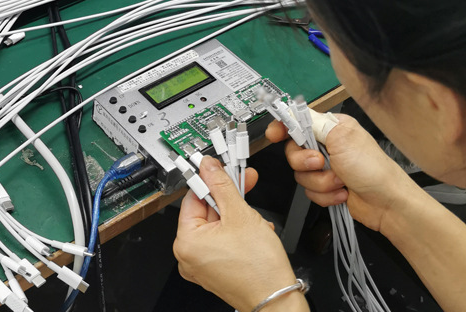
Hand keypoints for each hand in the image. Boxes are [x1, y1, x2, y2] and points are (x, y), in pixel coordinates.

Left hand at [173, 157, 305, 311]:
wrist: (278, 301)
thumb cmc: (259, 269)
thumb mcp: (240, 214)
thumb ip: (222, 185)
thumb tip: (209, 167)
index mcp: (186, 241)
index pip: (194, 196)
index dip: (211, 179)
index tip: (220, 168)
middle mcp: (189, 255)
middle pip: (208, 210)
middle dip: (230, 200)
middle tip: (245, 185)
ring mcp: (202, 264)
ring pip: (219, 224)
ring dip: (238, 216)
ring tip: (255, 220)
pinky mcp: (215, 269)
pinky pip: (223, 239)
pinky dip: (238, 232)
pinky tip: (255, 232)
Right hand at [266, 114, 413, 231]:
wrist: (388, 204)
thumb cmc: (371, 167)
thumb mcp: (341, 138)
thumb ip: (312, 124)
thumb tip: (292, 111)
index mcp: (330, 127)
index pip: (298, 121)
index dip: (283, 128)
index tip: (275, 135)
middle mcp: (326, 146)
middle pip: (294, 151)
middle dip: (305, 162)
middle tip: (322, 163)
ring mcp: (326, 168)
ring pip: (300, 174)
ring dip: (320, 182)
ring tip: (340, 182)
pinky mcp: (327, 187)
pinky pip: (309, 191)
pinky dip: (325, 195)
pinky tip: (342, 193)